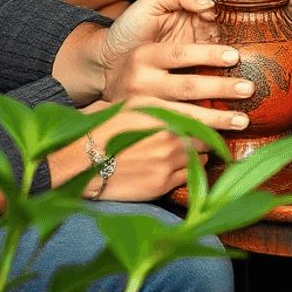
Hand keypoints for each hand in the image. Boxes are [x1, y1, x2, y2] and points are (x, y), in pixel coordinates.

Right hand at [48, 105, 208, 201]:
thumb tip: (185, 105)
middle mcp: (169, 137)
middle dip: (203, 139)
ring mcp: (168, 163)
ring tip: (185, 154)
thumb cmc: (103, 129)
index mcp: (163, 114)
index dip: (208, 119)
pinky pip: (188, 178)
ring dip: (196, 156)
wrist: (80, 164)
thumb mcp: (131, 105)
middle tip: (197, 138)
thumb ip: (162, 105)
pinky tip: (174, 168)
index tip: (211, 121)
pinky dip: (186, 173)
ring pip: (200, 158)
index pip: (201, 116)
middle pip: (204, 138)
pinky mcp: (162, 185)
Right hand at [93, 0, 256, 131]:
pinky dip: (197, 139)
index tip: (235, 56)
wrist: (101, 71)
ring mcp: (141, 109)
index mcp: (143, 56)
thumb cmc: (133, 37)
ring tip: (242, 120)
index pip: (180, 54)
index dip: (208, 55)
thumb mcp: (148, 5)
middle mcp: (140, 84)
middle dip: (219, 90)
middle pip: (185, 88)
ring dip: (214, 121)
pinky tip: (218, 140)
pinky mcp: (142, 128)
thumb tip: (209, 4)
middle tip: (248, 88)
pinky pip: (173, 134)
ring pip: (182, 118)